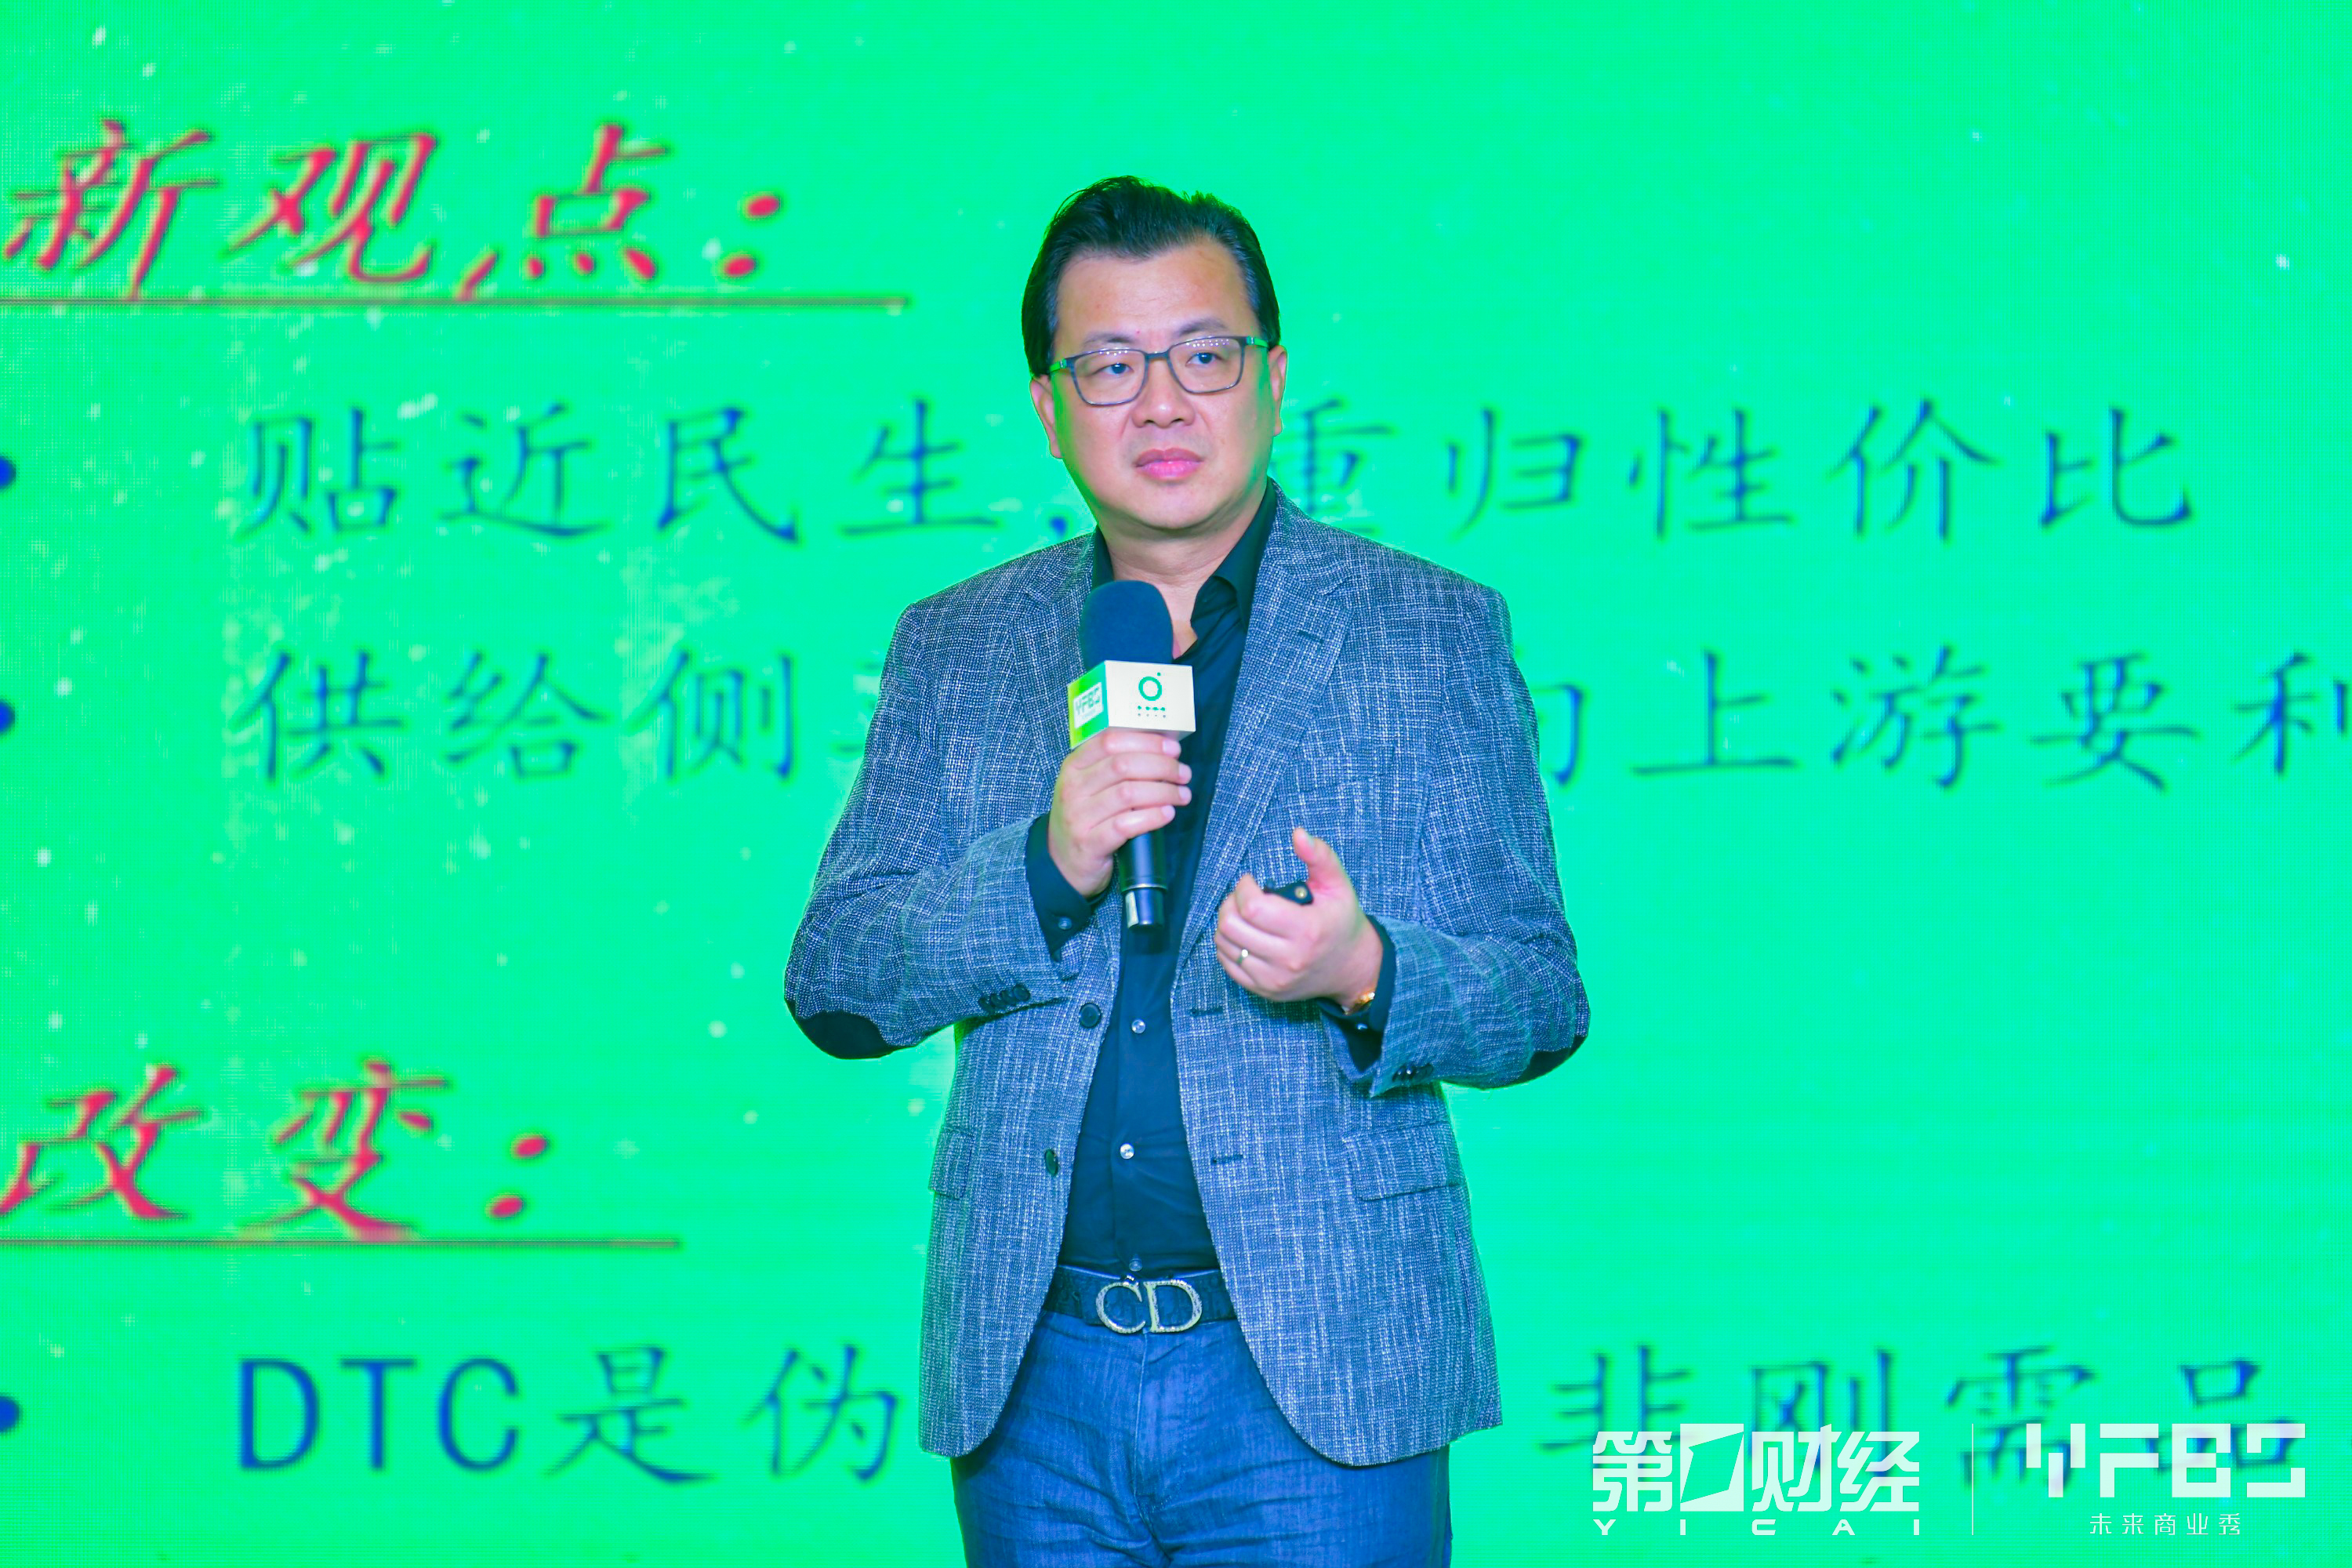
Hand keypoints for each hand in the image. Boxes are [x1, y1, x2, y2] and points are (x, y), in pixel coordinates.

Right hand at [1047, 728, 1191, 898]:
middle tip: (1183, 774)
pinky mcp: (1089, 844)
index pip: (1110, 741)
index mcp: (1074, 766)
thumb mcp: (1089, 785)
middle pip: (1123, 765)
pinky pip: (1126, 825)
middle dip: (1162, 766)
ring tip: (1182, 795)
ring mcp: (1078, 817)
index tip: (1172, 748)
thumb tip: (1162, 751)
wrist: (1062, 862)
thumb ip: (1114, 767)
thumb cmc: (1085, 817)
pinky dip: (1152, 817)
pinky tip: (1167, 814)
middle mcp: (1073, 788)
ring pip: (1128, 794)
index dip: (1146, 741)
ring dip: (1163, 792)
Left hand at [1214, 827, 1382, 1005]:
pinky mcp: (1265, 991)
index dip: (1243, 888)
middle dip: (1230, 903)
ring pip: (1225, 945)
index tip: (1251, 881)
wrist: (1351, 967)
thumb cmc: (1341, 921)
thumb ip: (1319, 856)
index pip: (1252, 908)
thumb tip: (1298, 833)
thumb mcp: (1338, 885)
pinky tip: (1243, 934)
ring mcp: (1275, 979)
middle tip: (1243, 896)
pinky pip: (1228, 965)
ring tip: (1243, 914)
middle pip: (1233, 927)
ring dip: (1226, 923)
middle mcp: (1288, 959)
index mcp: (1306, 930)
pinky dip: (1228, 945)